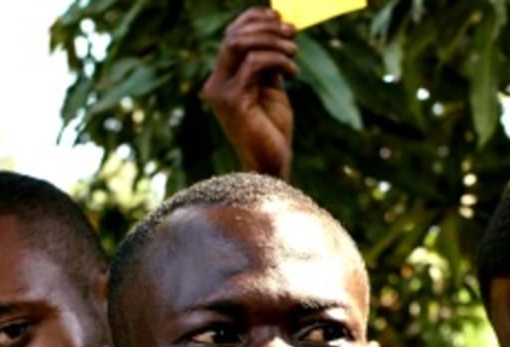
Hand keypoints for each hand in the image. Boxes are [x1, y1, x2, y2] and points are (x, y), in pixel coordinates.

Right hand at [201, 7, 296, 178]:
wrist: (271, 165)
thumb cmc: (272, 130)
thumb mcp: (271, 88)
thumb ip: (268, 61)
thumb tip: (278, 29)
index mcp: (222, 80)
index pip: (231, 35)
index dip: (253, 19)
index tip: (279, 18)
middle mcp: (215, 85)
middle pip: (234, 36)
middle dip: (266, 28)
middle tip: (292, 34)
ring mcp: (221, 93)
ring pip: (241, 44)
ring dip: (272, 42)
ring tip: (294, 53)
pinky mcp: (233, 101)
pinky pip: (254, 64)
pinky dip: (277, 61)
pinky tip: (292, 73)